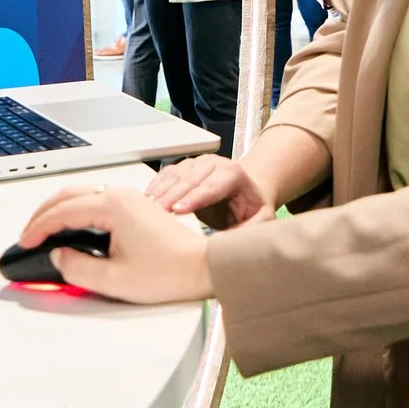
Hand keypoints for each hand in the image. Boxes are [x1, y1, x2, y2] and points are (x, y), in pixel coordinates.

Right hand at [13, 186, 211, 301]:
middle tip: (27, 236)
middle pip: (68, 195)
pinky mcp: (135, 207)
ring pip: (81, 195)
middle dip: (43, 215)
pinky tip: (71, 228)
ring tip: (43, 232)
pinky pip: (95, 201)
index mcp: (113, 206)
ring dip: (59, 211)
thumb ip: (78, 268)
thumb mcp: (114, 280)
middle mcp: (120, 195)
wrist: (202, 267)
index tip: (25, 243)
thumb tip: (59, 257)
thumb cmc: (168, 271)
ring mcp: (129, 198)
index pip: (62, 211)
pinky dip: (76, 211)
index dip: (38, 228)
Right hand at [145, 153, 275, 225]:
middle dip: (172, 197)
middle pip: (189, 179)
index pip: (211, 186)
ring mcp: (197, 164)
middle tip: (158, 214)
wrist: (247, 191)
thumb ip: (250, 229)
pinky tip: (147, 201)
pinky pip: (166, 175)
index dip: (194, 197)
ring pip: (175, 175)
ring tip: (147, 210)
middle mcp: (214, 164)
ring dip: (160, 192)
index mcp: (233, 174)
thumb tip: (231, 243)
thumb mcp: (262, 219)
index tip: (179, 210)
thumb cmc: (251, 207)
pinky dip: (155, 187)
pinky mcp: (184, 168)